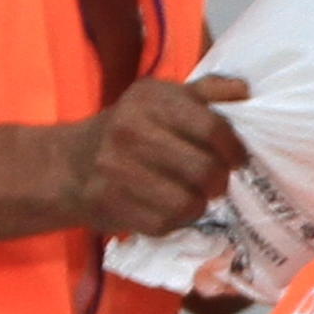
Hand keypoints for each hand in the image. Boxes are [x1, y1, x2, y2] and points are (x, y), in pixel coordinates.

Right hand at [60, 74, 249, 235]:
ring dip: (199, 204)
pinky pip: (166, 223)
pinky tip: (168, 208)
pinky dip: (176, 220)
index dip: (233, 149)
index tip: (236, 159)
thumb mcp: (160, 99)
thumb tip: (244, 90)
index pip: (211, 127)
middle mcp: (131, 130)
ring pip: (189, 202)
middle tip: (215, 182)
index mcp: (149, 99)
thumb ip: (205, 92)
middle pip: (204, 169)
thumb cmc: (127, 129)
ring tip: (192, 196)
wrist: (69, 164)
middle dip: (219, 181)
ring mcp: (118, 170)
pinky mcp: (113, 204)